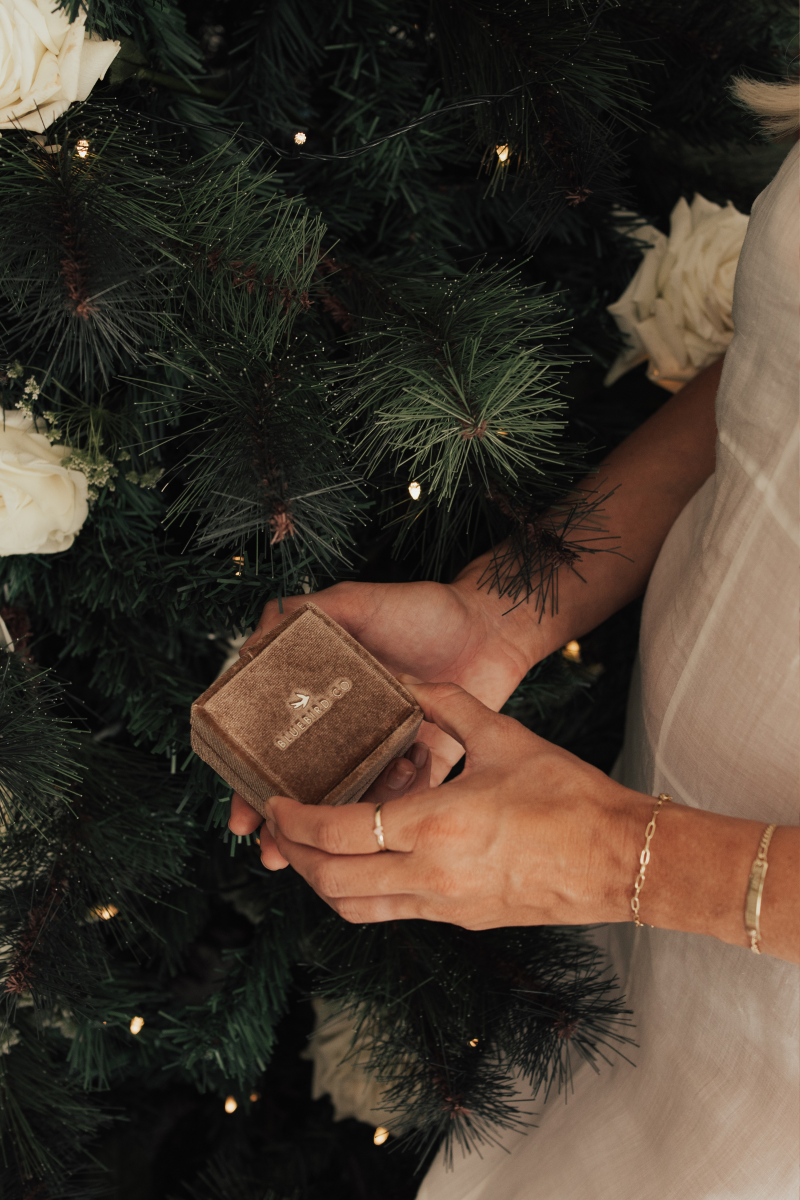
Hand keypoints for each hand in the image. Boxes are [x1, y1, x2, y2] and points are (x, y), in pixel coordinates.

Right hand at [229, 577, 537, 850]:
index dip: (253, 782)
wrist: (489, 626)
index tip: (242, 814)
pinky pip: (406, 800)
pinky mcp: (424, 766)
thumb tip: (250, 644)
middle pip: (305, 789)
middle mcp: (348, 734)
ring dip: (334, 832)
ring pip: (350, 804)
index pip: (274, 749)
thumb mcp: (358, 602)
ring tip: (320, 851)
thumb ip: (307, 612)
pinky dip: (395, 808)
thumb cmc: (422, 609)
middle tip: (272, 851)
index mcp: (322, 700)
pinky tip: (397, 784)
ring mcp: (384, 754)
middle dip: (286, 826)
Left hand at [247, 679, 651, 928]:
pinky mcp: (460, 919)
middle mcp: (430, 875)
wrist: (618, 857)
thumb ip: (447, 704)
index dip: (295, 821)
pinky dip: (359, 893)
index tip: (273, 804)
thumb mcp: (503, 736)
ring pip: (355, 908)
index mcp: (434, 826)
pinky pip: (390, 913)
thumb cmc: (568, 794)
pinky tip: (361, 863)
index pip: (338, 833)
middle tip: (278, 828)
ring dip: (321, 881)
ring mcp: (444, 905)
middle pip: (332, 881)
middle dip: (295, 855)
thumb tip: (404, 680)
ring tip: (309, 849)